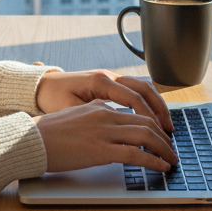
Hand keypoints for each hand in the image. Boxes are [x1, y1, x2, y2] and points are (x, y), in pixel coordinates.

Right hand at [33, 70, 176, 173]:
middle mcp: (105, 115)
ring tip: (171, 159)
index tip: (161, 135)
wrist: (32, 141)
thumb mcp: (75, 115)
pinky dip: (154, 161)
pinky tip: (161, 167)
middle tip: (171, 149)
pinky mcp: (102, 150)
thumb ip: (94, 114)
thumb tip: (108, 118)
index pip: (136, 112)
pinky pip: (136, 154)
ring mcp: (104, 132)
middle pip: (147, 122)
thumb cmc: (49, 133)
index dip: (154, 124)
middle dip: (164, 137)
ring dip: (164, 149)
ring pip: (146, 136)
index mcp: (99, 106)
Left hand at [36, 69, 172, 131]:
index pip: (134, 98)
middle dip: (160, 110)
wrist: (41, 86)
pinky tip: (152, 117)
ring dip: (156, 105)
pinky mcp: (110, 83)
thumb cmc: (52, 98)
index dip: (149, 117)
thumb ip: (94, 118)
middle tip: (170, 131)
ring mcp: (110, 78)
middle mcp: (108, 76)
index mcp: (100, 81)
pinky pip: (135, 90)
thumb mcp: (70, 111)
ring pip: (143, 87)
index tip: (159, 134)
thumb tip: (115, 131)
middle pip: (144, 89)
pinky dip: (147, 102)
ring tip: (166, 125)